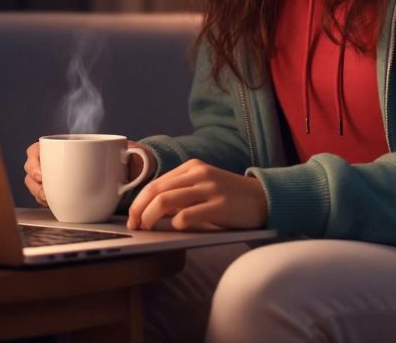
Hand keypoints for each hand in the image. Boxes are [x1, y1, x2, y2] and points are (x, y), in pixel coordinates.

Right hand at [24, 140, 150, 207]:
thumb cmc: (120, 158)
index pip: (37, 150)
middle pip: (31, 169)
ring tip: (51, 200)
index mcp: (64, 146)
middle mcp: (55, 160)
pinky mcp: (59, 192)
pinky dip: (46, 202)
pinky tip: (54, 205)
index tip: (42, 173)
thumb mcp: (123, 152)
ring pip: (35, 185)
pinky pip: (44, 197)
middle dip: (34, 182)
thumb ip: (129, 152)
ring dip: (39, 194)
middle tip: (46, 191)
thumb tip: (133, 152)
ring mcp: (55, 177)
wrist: (124, 173)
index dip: (34, 160)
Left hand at [126, 159, 267, 231]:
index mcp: (192, 167)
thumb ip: (180, 194)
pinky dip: (176, 223)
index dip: (138, 202)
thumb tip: (151, 211)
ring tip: (147, 229)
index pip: (155, 183)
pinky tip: (175, 228)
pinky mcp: (220, 206)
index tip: (132, 217)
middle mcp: (199, 174)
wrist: (264, 198)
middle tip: (134, 225)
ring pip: (167, 201)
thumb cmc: (230, 197)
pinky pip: (188, 215)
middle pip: (157, 191)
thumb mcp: (203, 187)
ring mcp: (210, 189)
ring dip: (150, 217)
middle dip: (139, 210)